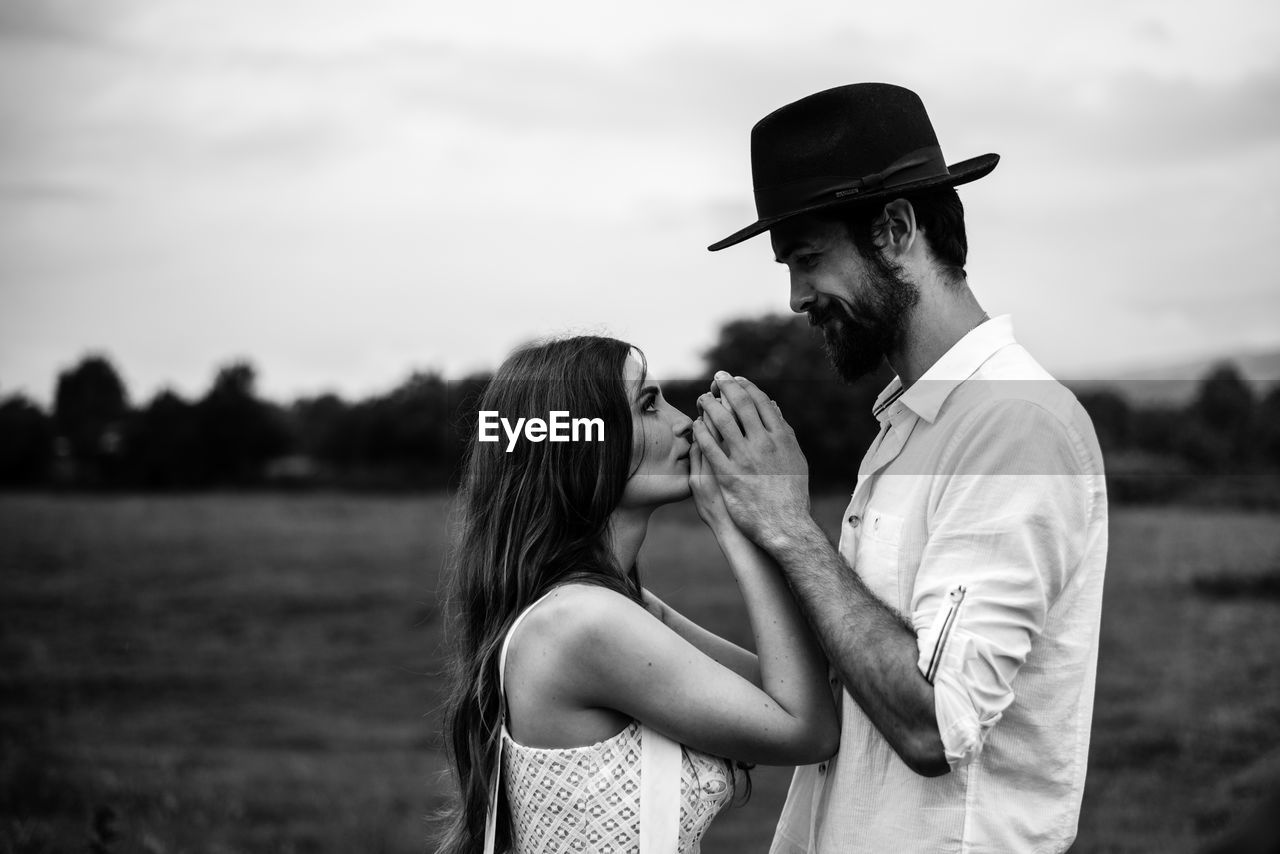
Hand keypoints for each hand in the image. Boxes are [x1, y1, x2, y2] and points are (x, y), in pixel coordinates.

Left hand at [691, 372, 811, 547]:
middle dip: (726, 386)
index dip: (745, 386)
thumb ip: (784, 431)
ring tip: (702, 398)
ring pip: (722, 420)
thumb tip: (773, 407)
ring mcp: (745, 458)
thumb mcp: (795, 458)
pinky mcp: (728, 475)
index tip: (735, 379)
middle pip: (740, 404)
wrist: (784, 525)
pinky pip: (709, 446)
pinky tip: (696, 425)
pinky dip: (701, 431)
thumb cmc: (791, 494)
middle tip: (716, 378)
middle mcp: (763, 443)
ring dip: (709, 404)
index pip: (760, 401)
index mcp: (781, 437)